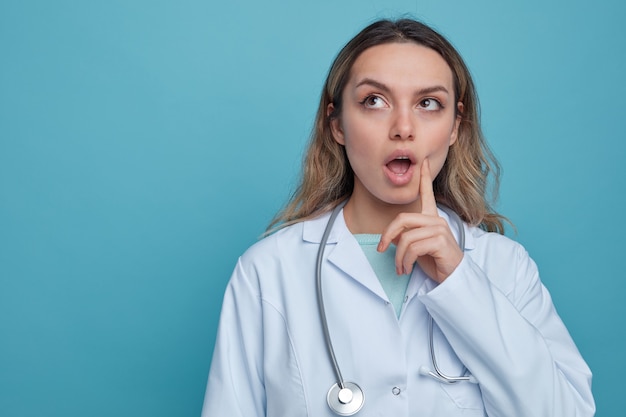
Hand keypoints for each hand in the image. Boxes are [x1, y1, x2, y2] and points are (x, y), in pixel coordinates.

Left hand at [377, 159, 462, 282]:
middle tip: (381, 249)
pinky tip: (407, 269)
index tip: (423, 162)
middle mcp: (436, 220)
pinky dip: (406, 261)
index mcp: (432, 219)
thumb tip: (390, 237)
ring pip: (406, 238)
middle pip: (402, 219)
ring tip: (400, 268)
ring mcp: (439, 229)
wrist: (453, 278)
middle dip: (387, 234)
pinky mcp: (440, 241)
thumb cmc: (436, 262)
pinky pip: (413, 248)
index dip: (424, 178)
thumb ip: (406, 237)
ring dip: (398, 257)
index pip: (427, 194)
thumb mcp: (417, 247)